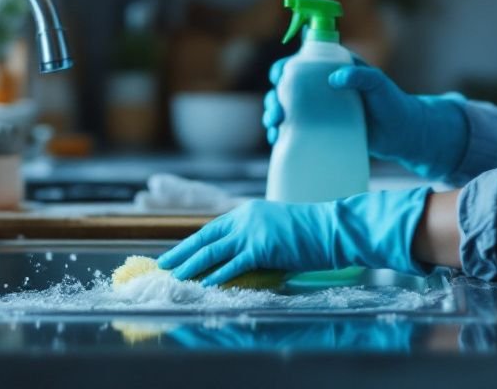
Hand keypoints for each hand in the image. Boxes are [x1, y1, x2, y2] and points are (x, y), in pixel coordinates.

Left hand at [156, 187, 431, 286]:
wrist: (333, 228)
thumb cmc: (310, 233)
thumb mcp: (276, 230)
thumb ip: (255, 241)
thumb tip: (238, 261)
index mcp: (248, 213)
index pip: (211, 229)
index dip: (191, 243)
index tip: (174, 253)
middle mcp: (245, 219)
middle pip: (205, 239)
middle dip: (181, 253)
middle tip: (162, 265)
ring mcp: (253, 232)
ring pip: (214, 251)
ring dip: (192, 266)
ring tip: (175, 277)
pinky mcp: (263, 247)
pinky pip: (235, 265)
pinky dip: (218, 275)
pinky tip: (205, 283)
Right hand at [262, 59, 468, 181]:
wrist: (404, 136)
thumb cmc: (394, 104)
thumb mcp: (379, 85)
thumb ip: (362, 76)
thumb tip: (335, 78)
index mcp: (332, 70)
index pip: (301, 64)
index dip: (285, 68)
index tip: (279, 77)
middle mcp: (322, 90)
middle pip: (287, 89)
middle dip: (274, 97)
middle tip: (277, 112)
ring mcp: (321, 112)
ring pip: (288, 110)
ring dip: (274, 115)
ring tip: (275, 127)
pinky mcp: (323, 132)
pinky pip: (297, 131)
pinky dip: (283, 134)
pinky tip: (278, 140)